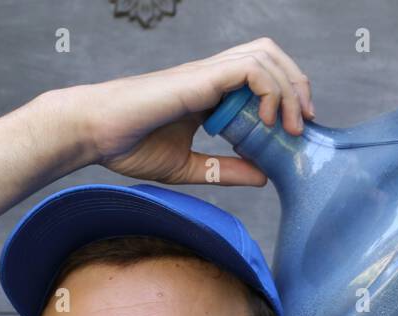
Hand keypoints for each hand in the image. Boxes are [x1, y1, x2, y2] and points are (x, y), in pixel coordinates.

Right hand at [63, 37, 313, 185]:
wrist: (96, 135)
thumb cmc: (128, 146)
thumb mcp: (189, 167)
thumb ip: (225, 170)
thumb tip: (263, 177)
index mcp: (210, 93)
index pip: (261, 77)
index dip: (285, 98)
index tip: (293, 133)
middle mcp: (212, 77)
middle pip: (271, 58)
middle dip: (296, 86)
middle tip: (302, 125)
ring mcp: (206, 74)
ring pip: (266, 57)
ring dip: (288, 89)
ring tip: (288, 125)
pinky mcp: (200, 77)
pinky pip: (249, 69)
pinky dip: (268, 90)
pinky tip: (265, 120)